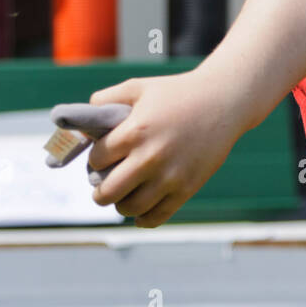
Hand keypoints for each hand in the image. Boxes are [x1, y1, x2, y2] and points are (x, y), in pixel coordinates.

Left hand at [87, 71, 253, 227]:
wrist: (223, 101)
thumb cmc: (177, 92)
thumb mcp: (138, 87)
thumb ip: (106, 99)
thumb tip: (82, 123)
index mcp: (135, 130)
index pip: (97, 159)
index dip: (95, 159)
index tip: (101, 158)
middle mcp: (150, 157)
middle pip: (107, 191)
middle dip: (99, 190)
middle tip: (100, 186)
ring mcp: (170, 176)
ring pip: (129, 208)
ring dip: (120, 204)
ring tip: (121, 196)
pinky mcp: (187, 189)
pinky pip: (157, 217)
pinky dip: (143, 219)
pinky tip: (139, 212)